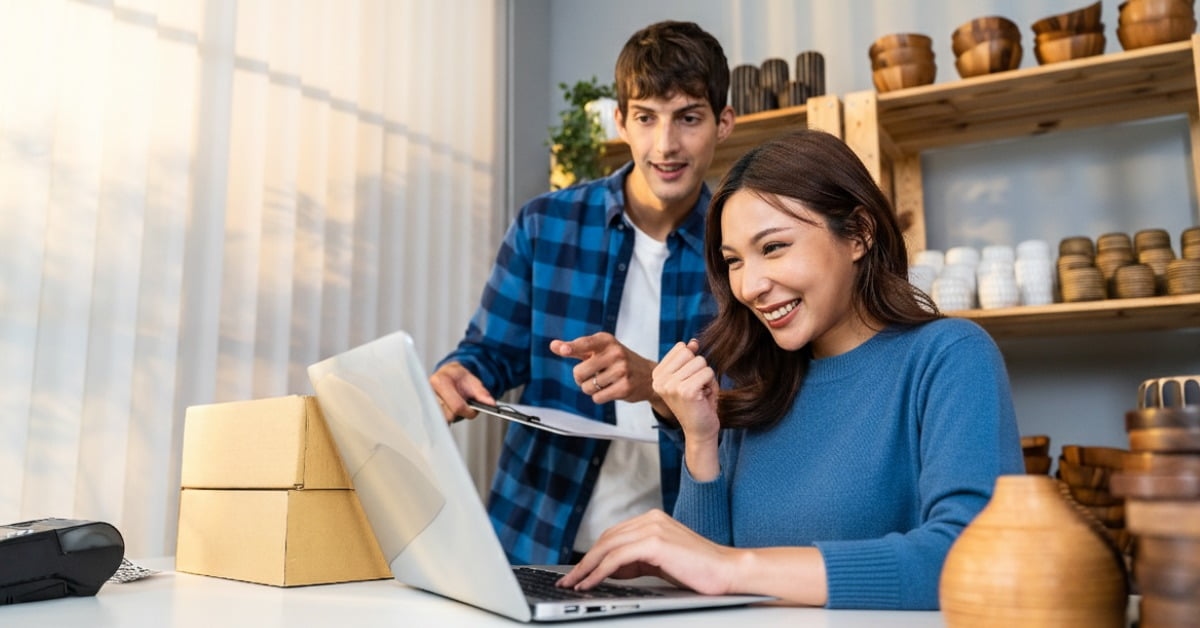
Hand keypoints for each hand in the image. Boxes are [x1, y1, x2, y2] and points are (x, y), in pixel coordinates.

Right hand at [428, 362, 495, 422]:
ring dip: (453, 416)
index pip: (456, 406)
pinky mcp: (428, 412)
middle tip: (465, 407)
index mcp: (440, 382)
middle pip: (449, 415)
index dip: (468, 411)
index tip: (473, 410)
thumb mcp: (473, 381)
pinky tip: (451, 410)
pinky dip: (448, 418)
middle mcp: (430, 393)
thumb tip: (491, 404)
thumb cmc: (459, 378)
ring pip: (444, 420)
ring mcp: (427, 403)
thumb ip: (482, 393)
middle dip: (460, 414)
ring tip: (456, 406)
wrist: (449, 375)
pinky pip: (440, 421)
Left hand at [549, 332, 656, 405]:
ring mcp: (621, 370)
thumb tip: (553, 346)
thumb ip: (576, 348)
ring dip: (591, 389)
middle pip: (579, 373)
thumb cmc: (617, 361)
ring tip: (605, 382)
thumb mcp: (599, 350)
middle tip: (594, 374)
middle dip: (581, 378)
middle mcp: (615, 353)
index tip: (562, 350)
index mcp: (607, 341)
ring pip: (587, 388)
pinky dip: (599, 396)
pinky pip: (597, 398)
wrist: (648, 376)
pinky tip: (611, 389)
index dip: (571, 347)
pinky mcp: (625, 387)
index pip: (585, 344)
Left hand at [556, 510, 739, 595]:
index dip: (593, 554)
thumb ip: (637, 561)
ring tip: (574, 584)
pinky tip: (591, 583)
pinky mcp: (655, 542)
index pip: (613, 535)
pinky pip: (617, 558)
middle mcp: (651, 519)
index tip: (579, 572)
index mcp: (653, 520)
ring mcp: (652, 528)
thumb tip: (609, 570)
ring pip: (607, 547)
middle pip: (606, 539)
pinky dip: (599, 572)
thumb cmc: (700, 571)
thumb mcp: (662, 564)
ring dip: (586, 567)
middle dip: (584, 561)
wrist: (728, 571)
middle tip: (568, 580)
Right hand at [652, 340, 720, 478]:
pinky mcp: (685, 391)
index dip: (692, 363)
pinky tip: (704, 398)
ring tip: (700, 394)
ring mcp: (671, 386)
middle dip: (699, 369)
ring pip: (701, 362)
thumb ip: (689, 357)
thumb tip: (693, 342)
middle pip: (690, 353)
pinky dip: (711, 384)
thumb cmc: (697, 403)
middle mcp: (660, 380)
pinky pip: (708, 372)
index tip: (688, 381)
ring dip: (706, 378)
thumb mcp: (691, 376)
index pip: (681, 348)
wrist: (700, 431)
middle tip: (696, 388)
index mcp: (657, 375)